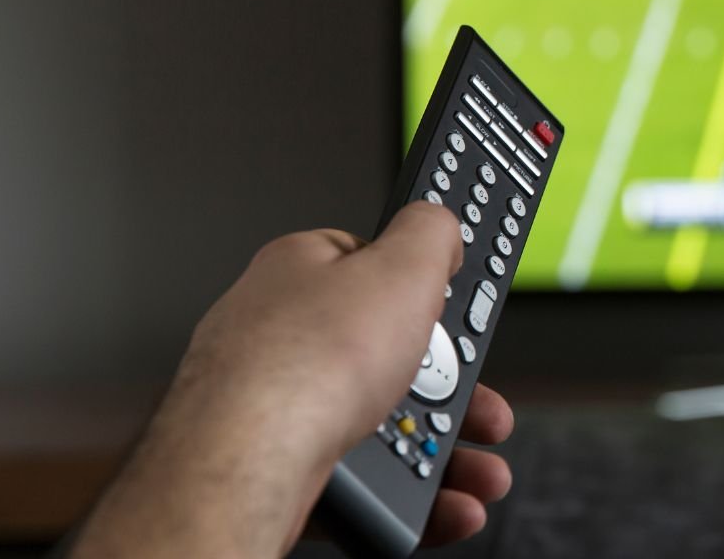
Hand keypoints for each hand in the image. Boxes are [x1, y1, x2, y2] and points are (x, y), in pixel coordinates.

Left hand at [70, 204, 513, 556]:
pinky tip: (433, 500)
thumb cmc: (303, 364)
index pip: (375, 265)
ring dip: (439, 450)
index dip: (429, 291)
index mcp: (301, 272)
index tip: (463, 314)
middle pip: (386, 355)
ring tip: (474, 470)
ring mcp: (273, 403)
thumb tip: (437, 222)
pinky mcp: (273, 464)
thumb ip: (429, 232)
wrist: (243, 466)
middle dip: (448, 390)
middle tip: (481, 406)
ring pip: (375, 424)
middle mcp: (279, 333)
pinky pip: (355, 476)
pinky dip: (401, 493)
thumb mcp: (402, 266)